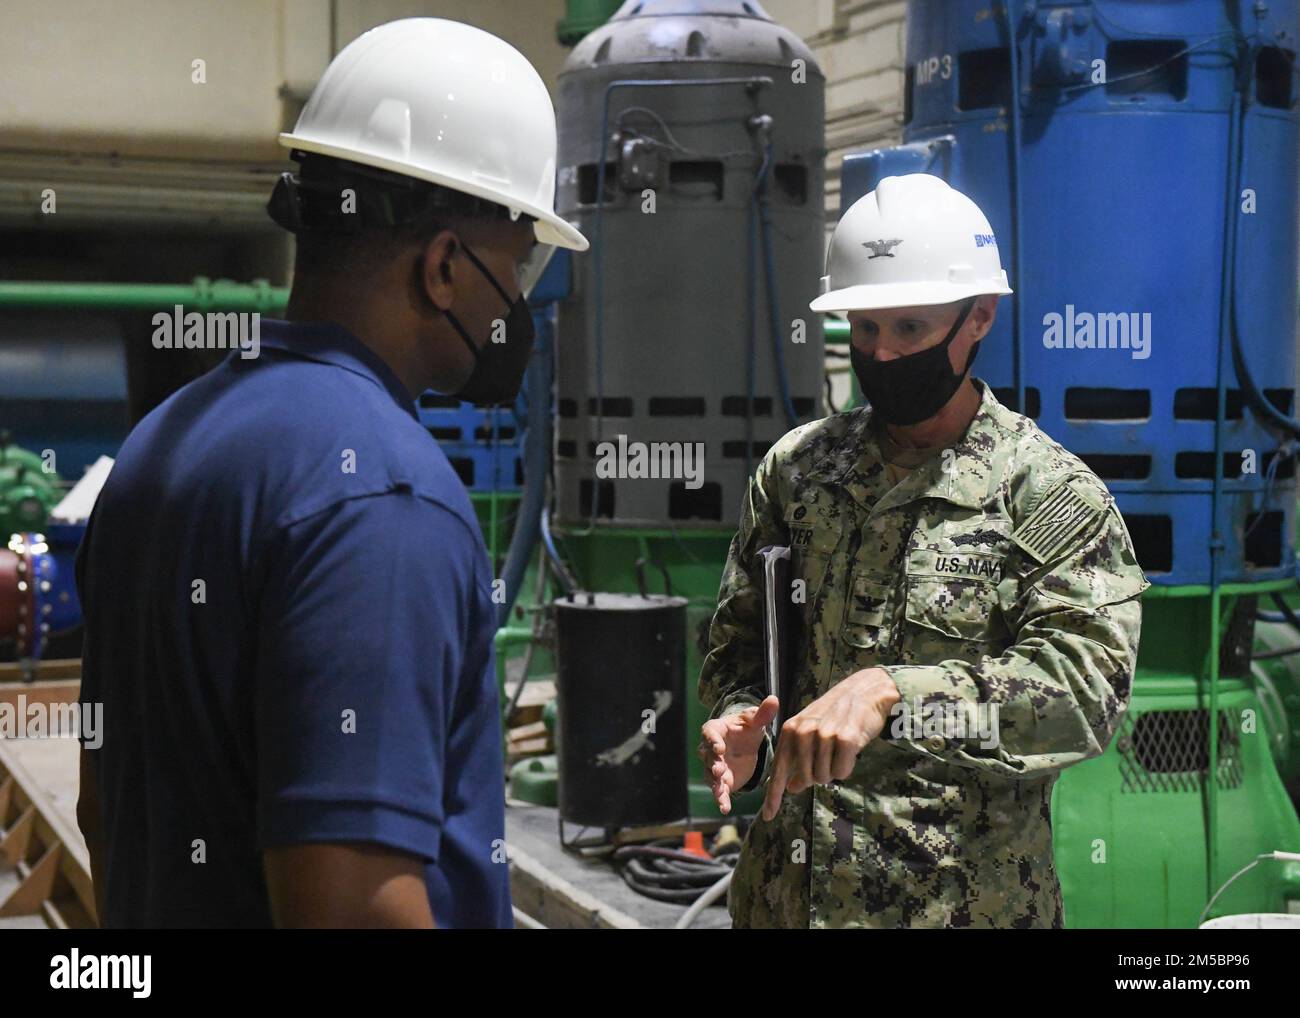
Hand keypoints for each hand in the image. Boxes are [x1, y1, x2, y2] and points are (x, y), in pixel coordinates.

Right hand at [698, 696, 778, 814]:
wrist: (745, 746)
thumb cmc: (746, 729)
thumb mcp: (755, 721)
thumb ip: (763, 713)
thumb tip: (773, 699)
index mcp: (716, 730)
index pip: (710, 733)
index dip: (712, 740)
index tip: (719, 747)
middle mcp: (710, 749)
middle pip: (707, 756)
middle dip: (712, 764)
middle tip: (719, 770)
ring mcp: (714, 766)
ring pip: (710, 776)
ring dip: (715, 784)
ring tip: (720, 794)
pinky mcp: (721, 781)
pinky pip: (718, 791)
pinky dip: (720, 799)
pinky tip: (725, 808)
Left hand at [760, 668, 899, 821]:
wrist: (864, 691)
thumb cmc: (836, 714)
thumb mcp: (811, 732)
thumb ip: (799, 759)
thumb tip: (792, 788)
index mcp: (790, 730)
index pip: (779, 769)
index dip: (774, 795)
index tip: (767, 816)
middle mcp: (803, 732)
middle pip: (808, 778)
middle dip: (821, 774)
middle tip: (831, 753)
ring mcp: (823, 735)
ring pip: (825, 777)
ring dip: (835, 768)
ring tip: (841, 747)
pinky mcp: (845, 739)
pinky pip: (842, 772)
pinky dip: (848, 766)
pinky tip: (851, 748)